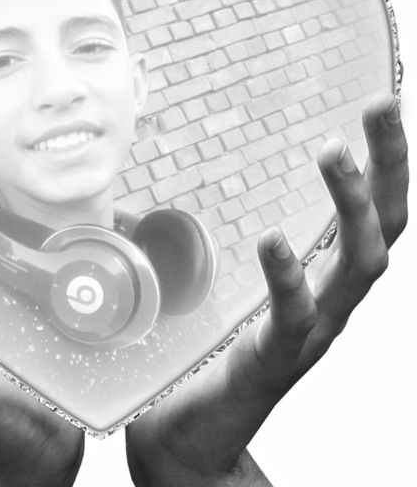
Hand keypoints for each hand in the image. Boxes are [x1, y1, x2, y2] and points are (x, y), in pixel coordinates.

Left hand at [125, 93, 407, 486]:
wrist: (188, 442)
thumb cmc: (200, 360)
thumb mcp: (213, 288)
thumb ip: (206, 242)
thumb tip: (156, 189)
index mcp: (315, 282)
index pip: (366, 214)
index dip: (382, 162)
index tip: (379, 106)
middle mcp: (326, 304)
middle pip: (383, 227)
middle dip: (389, 164)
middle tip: (380, 103)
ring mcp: (307, 334)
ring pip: (357, 265)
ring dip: (352, 205)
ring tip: (334, 150)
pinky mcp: (273, 362)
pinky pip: (295, 317)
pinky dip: (289, 277)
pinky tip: (273, 238)